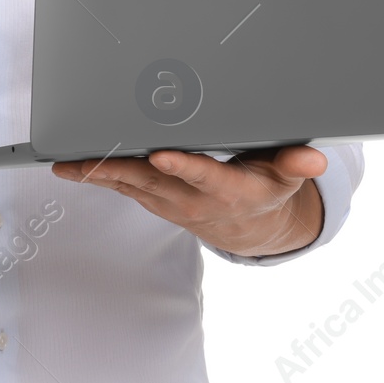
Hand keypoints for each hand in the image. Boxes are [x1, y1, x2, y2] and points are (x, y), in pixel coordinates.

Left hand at [51, 145, 327, 256]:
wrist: (248, 227)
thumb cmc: (265, 189)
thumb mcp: (287, 177)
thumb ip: (296, 164)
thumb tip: (314, 159)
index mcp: (229, 190)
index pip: (206, 177)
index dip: (184, 167)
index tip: (162, 155)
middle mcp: (194, 199)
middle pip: (155, 181)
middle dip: (123, 168)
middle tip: (93, 155)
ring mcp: (170, 202)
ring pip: (131, 185)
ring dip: (100, 174)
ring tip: (68, 162)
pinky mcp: (154, 199)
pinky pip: (122, 187)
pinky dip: (96, 177)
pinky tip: (69, 167)